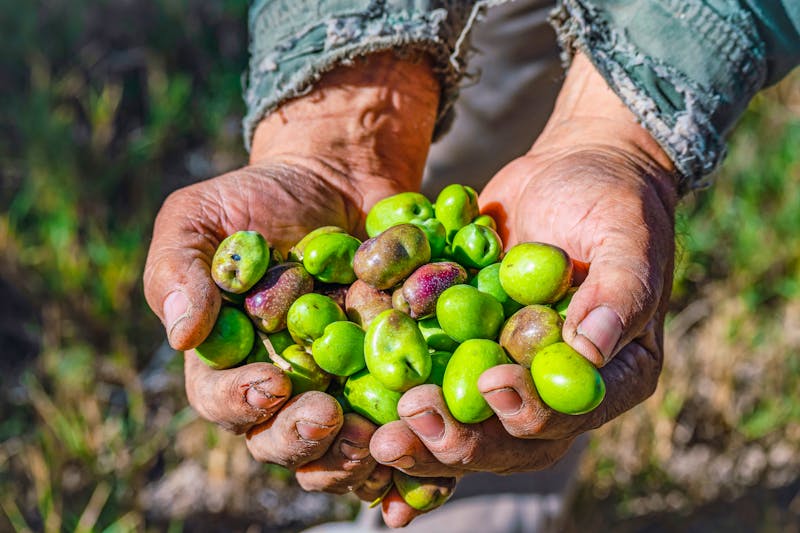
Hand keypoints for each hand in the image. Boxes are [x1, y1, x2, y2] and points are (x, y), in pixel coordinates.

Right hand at [143, 52, 449, 513]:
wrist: (337, 182)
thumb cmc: (259, 199)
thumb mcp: (202, 217)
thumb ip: (179, 269)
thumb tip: (180, 335)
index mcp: (228, 361)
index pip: (222, 400)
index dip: (241, 402)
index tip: (271, 384)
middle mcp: (281, 388)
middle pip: (280, 441)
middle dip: (301, 439)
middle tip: (328, 416)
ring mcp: (336, 390)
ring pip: (338, 451)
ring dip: (354, 455)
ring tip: (378, 435)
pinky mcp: (387, 383)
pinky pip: (396, 427)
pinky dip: (410, 445)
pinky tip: (424, 439)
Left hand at [370, 53, 678, 489]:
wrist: (565, 174)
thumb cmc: (611, 202)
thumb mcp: (627, 237)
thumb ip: (618, 291)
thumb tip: (590, 349)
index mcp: (607, 378)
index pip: (567, 414)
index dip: (529, 411)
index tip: (492, 383)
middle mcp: (551, 390)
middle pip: (504, 438)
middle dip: (457, 439)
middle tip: (409, 423)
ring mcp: (503, 375)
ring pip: (460, 423)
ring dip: (419, 433)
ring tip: (378, 434)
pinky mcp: (462, 352)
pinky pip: (429, 380)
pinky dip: (394, 390)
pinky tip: (356, 396)